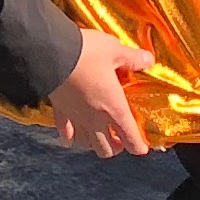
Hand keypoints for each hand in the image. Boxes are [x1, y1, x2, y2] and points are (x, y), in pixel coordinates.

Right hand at [46, 30, 162, 157]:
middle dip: (116, 147)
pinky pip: (65, 132)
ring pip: (87, 144)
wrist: (50, 53)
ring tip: (99, 136)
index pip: (130, 139)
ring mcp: (76, 117)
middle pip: (107, 149)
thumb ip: (132, 58)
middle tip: (121, 137)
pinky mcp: (60, 111)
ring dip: (95, 143)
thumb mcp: (115, 51)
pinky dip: (70, 137)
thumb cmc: (86, 52)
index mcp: (114, 107)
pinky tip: (71, 137)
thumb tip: (149, 60)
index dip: (138, 147)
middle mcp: (95, 119)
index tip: (142, 148)